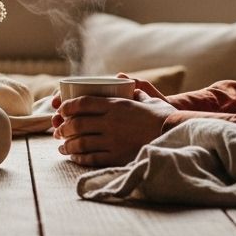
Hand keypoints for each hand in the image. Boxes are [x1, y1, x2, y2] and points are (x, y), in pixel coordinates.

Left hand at [51, 79, 174, 166]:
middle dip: (64, 128)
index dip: (67, 106)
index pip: (83, 103)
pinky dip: (79, 158)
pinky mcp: (117, 157)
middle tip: (59, 131)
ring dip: (67, 145)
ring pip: (81, 143)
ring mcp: (113, 140)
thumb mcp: (149, 98)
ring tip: (62, 147)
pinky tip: (74, 157)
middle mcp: (111, 122)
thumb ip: (134, 88)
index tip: (61, 110)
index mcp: (116, 105)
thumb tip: (122, 77)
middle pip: (77, 124)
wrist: (176, 136)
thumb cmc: (163, 117)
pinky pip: (91, 158)